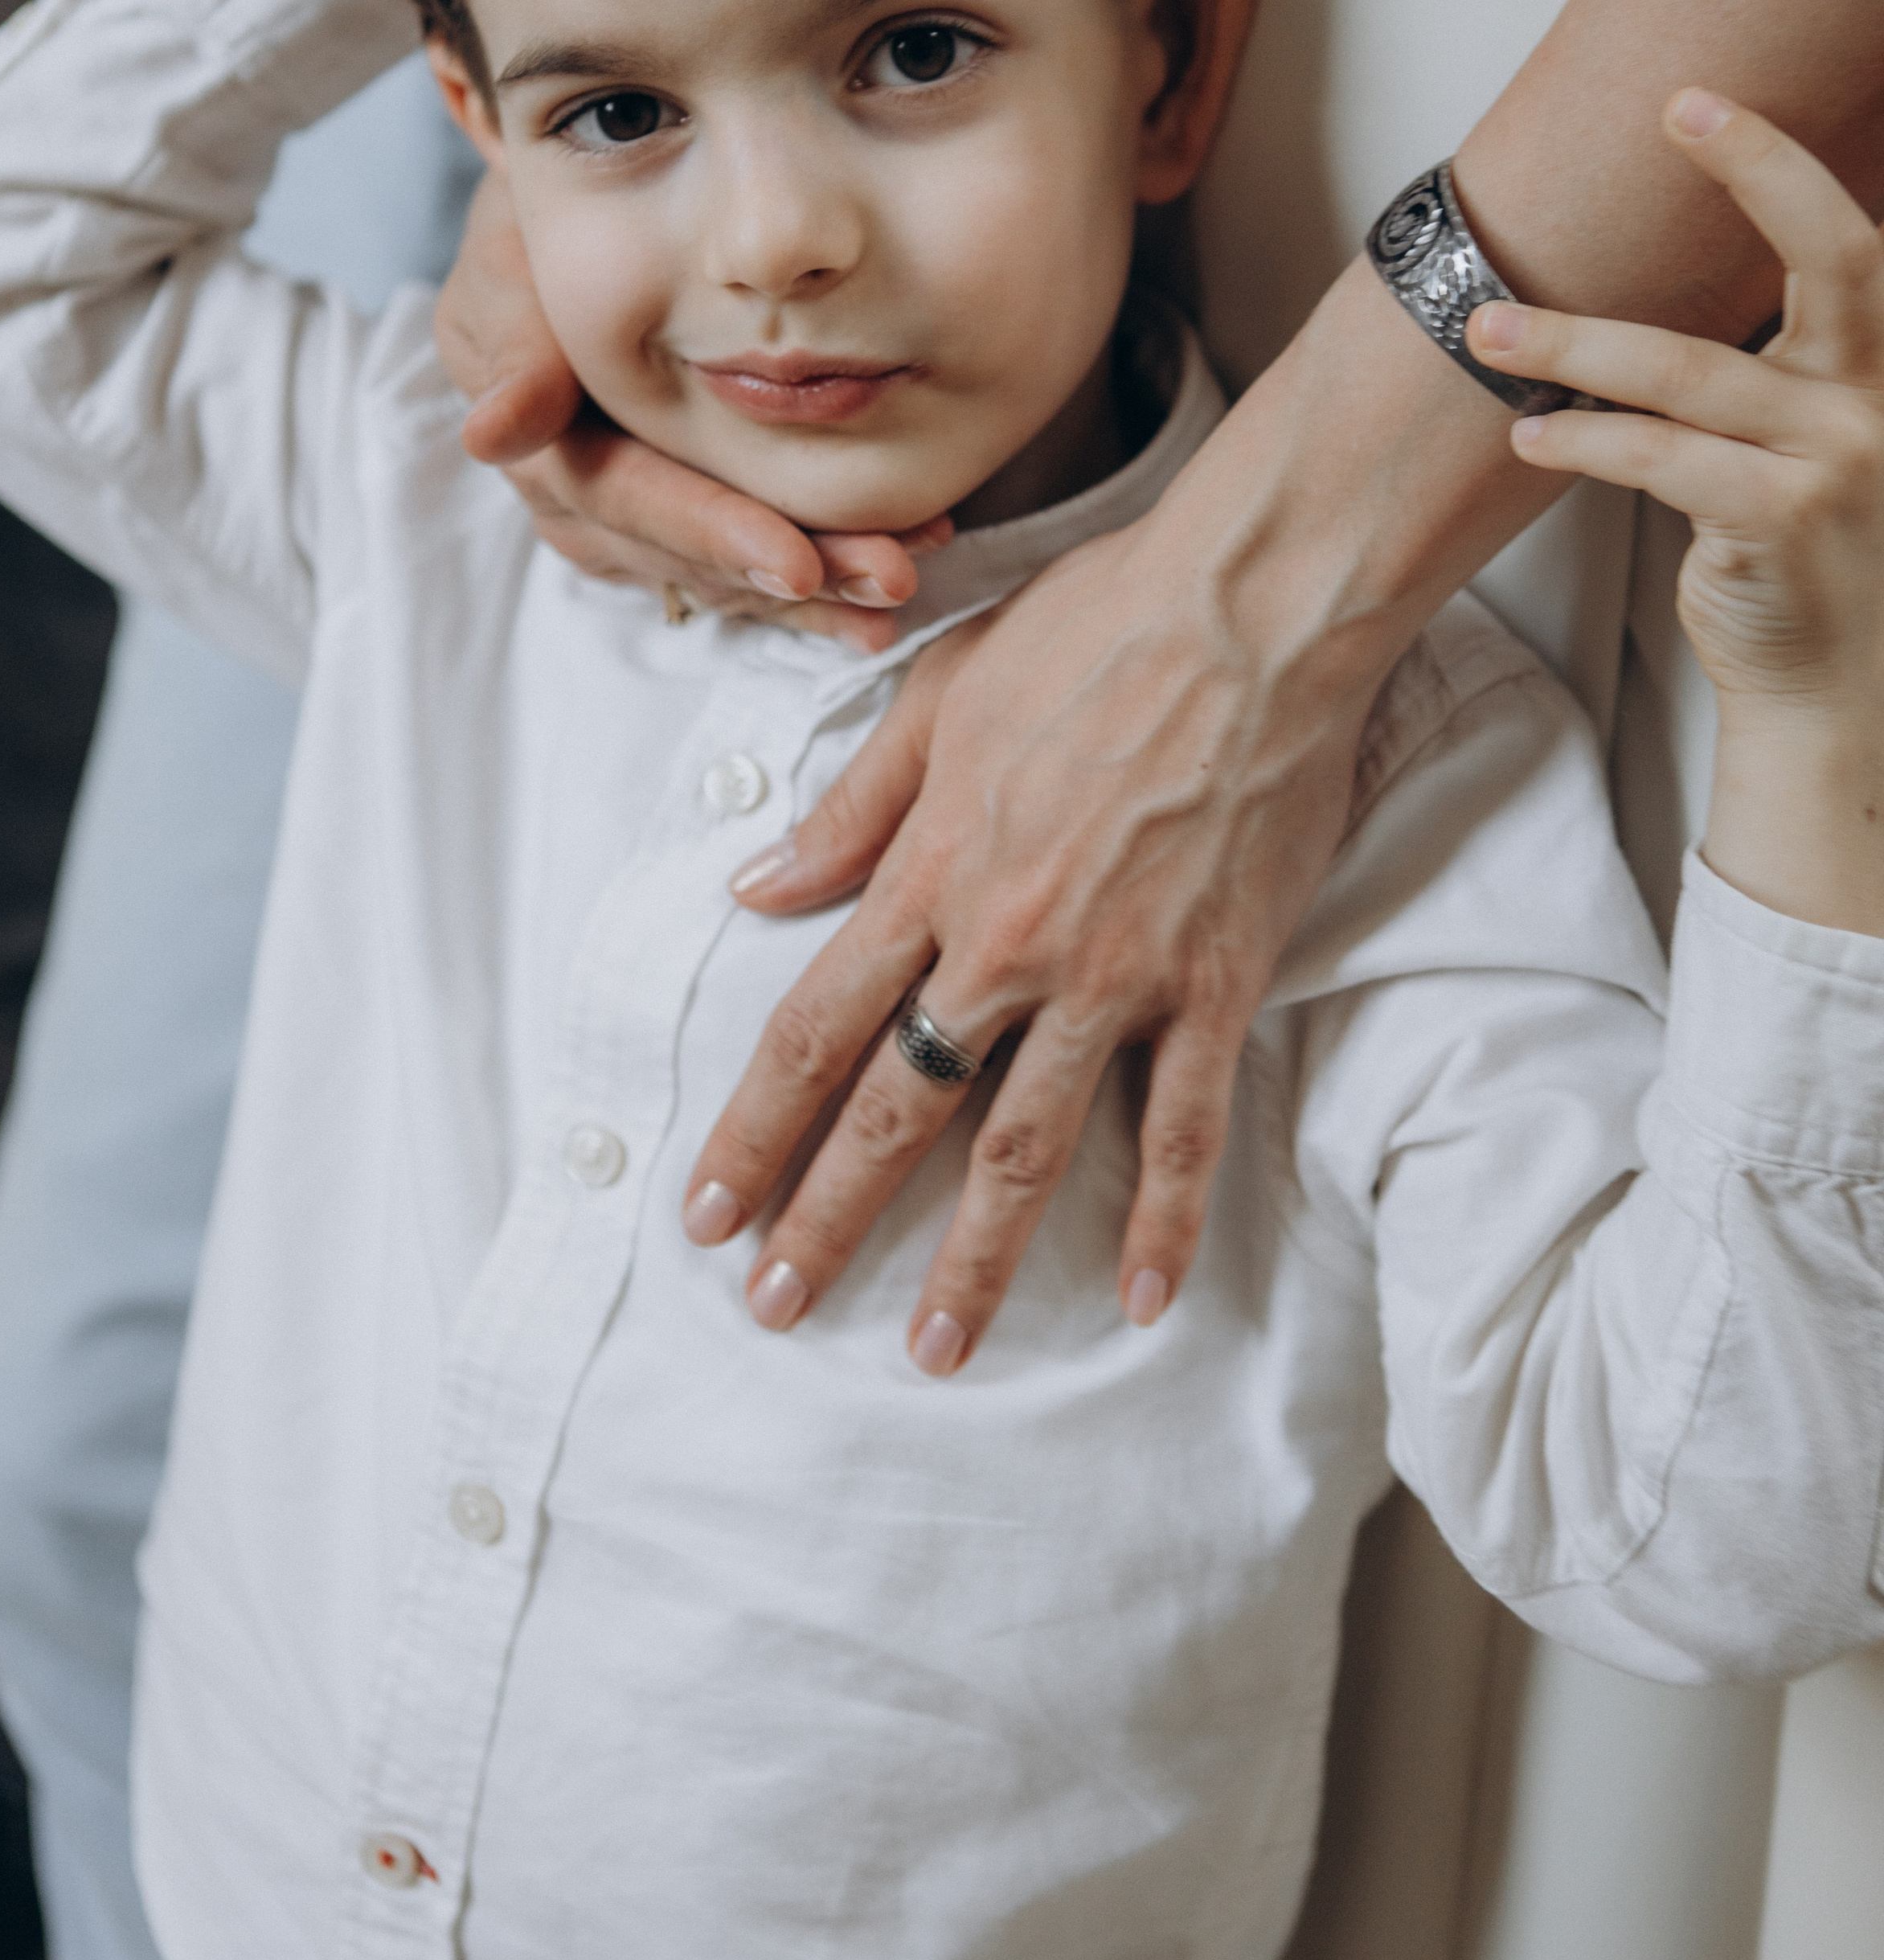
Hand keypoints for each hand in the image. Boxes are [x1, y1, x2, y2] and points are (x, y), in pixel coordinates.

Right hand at [435, 167, 945, 651]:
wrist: (568, 223)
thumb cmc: (543, 220)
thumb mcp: (512, 252)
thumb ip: (515, 336)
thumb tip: (491, 434)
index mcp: (538, 442)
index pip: (629, 501)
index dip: (710, 532)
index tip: (794, 563)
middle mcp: (580, 501)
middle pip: (692, 556)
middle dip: (794, 573)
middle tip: (889, 577)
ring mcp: (630, 520)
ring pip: (726, 576)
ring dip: (817, 591)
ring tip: (902, 583)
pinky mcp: (681, 521)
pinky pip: (748, 569)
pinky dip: (817, 581)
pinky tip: (890, 586)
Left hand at [682, 499, 1379, 1373]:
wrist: (1250, 609)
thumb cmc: (1092, 630)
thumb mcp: (935, 699)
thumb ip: (849, 811)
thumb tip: (756, 889)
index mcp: (931, 873)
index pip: (815, 1030)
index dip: (755, 1130)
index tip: (708, 1210)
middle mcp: (1007, 945)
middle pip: (898, 1112)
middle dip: (827, 1219)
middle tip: (775, 1309)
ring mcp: (1115, 974)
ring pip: (1029, 1146)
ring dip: (978, 1259)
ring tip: (935, 1350)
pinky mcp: (1216, 982)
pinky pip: (1186, 1126)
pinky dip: (1168, 1219)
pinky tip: (1148, 1301)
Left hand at [1471, 88, 1883, 932]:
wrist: (1840, 691)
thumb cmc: (1812, 551)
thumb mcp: (1817, 436)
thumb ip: (1776, 364)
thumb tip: (1659, 283)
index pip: (1854, 244)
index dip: (1782, 164)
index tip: (1701, 101)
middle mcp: (1882, 400)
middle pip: (1834, 259)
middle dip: (1758, 170)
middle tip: (1675, 110)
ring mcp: (1842, 461)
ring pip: (1690, 372)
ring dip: (1576, 342)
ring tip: (1490, 331)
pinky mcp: (1782, 524)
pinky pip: (1659, 460)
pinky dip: (1586, 441)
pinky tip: (1534, 435)